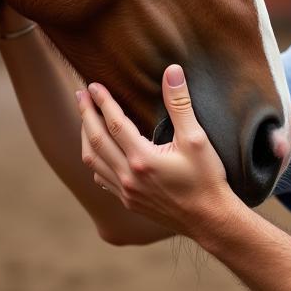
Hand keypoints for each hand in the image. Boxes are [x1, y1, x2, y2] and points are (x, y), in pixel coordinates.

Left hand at [76, 65, 242, 239]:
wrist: (209, 219)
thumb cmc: (206, 178)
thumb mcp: (196, 138)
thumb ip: (180, 104)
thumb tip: (172, 71)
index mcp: (143, 159)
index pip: (114, 123)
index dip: (102, 102)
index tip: (94, 85)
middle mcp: (128, 176)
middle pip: (96, 140)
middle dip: (86, 114)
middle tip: (80, 95)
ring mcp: (125, 191)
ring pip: (93, 161)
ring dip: (85, 137)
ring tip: (85, 119)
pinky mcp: (128, 201)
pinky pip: (101, 178)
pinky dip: (93, 160)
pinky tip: (97, 152)